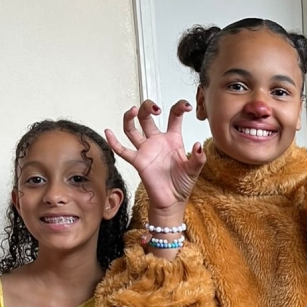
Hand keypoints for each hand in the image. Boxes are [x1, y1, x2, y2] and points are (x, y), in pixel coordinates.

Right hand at [105, 100, 205, 214]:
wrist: (172, 201)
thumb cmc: (182, 184)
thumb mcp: (194, 170)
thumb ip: (198, 158)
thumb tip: (198, 146)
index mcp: (173, 139)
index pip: (174, 117)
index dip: (178, 107)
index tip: (185, 105)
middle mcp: (157, 141)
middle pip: (147, 117)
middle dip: (148, 107)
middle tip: (154, 108)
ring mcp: (146, 150)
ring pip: (132, 129)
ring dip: (130, 118)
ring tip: (133, 110)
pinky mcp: (137, 162)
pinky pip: (122, 150)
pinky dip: (113, 142)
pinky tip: (108, 132)